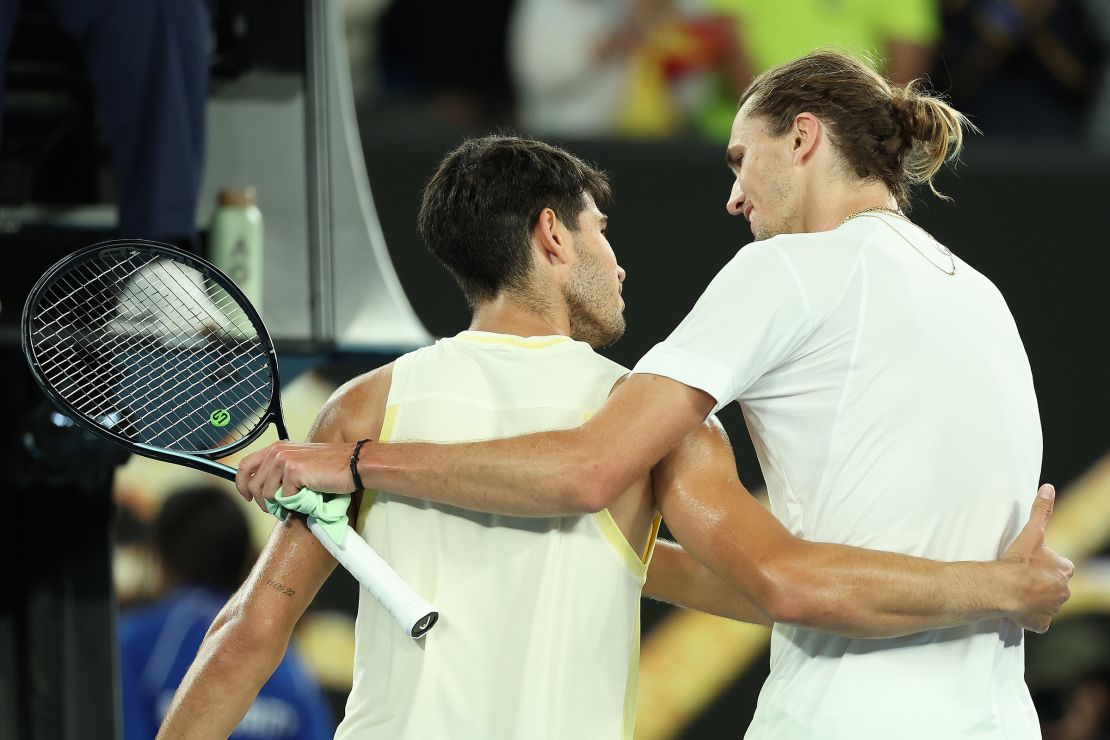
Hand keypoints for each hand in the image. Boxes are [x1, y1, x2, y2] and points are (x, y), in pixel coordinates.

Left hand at [235, 441, 359, 511]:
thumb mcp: (299, 464)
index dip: (241, 484)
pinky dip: (295, 502)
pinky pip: (284, 497)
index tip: (248, 497)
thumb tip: (262, 493)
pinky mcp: (293, 471)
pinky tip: (308, 496)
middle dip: (263, 502)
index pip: (244, 465)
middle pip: (252, 485)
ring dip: (280, 504)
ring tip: (296, 502)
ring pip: (266, 494)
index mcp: (276, 447)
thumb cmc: (330, 468)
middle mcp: (277, 451)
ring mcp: (284, 460)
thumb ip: (280, 472)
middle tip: (279, 508)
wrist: (353, 464)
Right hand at [1001, 484, 1074, 632]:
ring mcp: (1052, 609)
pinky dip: (1030, 618)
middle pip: (1056, 586)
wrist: (1004, 588)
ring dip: (1036, 599)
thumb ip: (1041, 511)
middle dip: (1043, 583)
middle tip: (1024, 578)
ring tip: (1018, 592)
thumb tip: (1048, 488)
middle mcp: (1063, 591)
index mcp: (1063, 570)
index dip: (1050, 565)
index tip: (1035, 563)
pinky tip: (1019, 611)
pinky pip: (1037, 622)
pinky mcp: (1040, 623)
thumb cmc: (1018, 562)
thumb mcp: (1032, 532)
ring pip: (1047, 604)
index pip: (1063, 567)